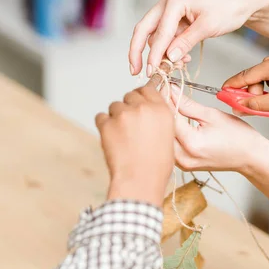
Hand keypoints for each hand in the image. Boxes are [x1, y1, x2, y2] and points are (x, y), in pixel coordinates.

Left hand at [95, 87, 173, 205]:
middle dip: (129, 107)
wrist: (140, 179)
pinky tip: (111, 138)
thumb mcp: (168, 136)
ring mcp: (123, 114)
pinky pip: (101, 117)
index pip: (148, 89)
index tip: (138, 101)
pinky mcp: (106, 124)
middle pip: (130, 95)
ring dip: (116, 117)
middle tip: (130, 124)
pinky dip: (104, 125)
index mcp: (161, 110)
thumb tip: (148, 110)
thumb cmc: (156, 165)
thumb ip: (158, 117)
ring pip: (114, 106)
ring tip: (122, 136)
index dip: (142, 95)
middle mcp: (142, 108)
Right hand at [129, 0, 268, 76]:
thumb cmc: (228, 8)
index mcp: (173, 1)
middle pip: (144, 30)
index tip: (150, 71)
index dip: (153, 55)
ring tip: (173, 67)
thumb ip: (186, 42)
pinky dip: (171, 50)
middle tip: (135, 70)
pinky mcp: (177, 19)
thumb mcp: (208, 26)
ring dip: (161, 53)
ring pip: (156, 36)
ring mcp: (171, 11)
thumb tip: (168, 57)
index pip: (159, 32)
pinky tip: (181, 60)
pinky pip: (167, 37)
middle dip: (138, 51)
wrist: (242, 1)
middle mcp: (167, 4)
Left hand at [169, 85, 268, 173]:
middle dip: (161, 110)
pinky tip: (173, 122)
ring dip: (163, 122)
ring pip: (163, 138)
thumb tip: (172, 91)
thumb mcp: (212, 114)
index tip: (162, 86)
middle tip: (164, 93)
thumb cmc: (238, 137)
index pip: (168, 116)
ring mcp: (183, 164)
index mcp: (192, 143)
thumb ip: (187, 104)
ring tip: (169, 106)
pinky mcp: (184, 165)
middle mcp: (184, 157)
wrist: (250, 156)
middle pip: (162, 129)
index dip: (163, 99)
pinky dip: (169, 133)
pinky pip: (170, 146)